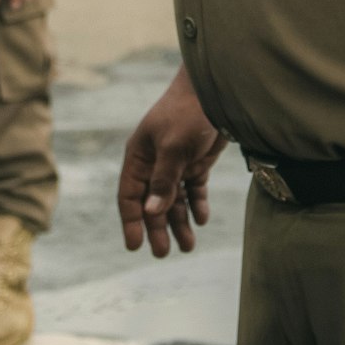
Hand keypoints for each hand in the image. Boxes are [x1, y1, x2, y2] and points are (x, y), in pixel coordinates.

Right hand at [117, 67, 226, 258]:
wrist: (215, 90)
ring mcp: (176, 162)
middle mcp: (155, 162)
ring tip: (189, 246)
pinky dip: (196, 204)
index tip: (135, 247)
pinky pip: (193, 189)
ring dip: (179, 221)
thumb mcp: (173, 147)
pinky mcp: (196, 161)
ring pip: (174, 200)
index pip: (130, 195)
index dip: (131, 222)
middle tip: (163, 254)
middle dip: (158, 228)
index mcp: (140, 156)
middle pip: (152, 202)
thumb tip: (151, 212)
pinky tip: (202, 219)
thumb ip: (163, 181)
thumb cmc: (188, 113)